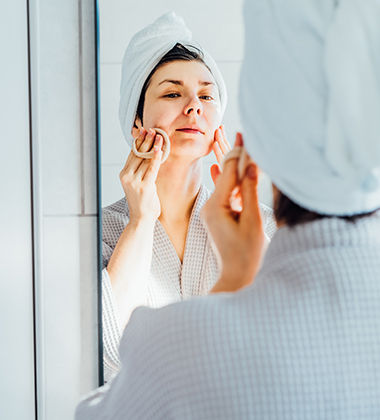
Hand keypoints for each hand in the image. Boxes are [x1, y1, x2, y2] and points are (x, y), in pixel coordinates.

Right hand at [119, 128, 162, 223]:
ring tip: (159, 136)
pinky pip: (152, 168)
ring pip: (145, 159)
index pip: (132, 154)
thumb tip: (148, 155)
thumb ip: (140, 170)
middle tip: (152, 130)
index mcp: (123, 174)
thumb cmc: (142, 201)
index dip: (138, 142)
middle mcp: (127, 176)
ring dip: (153, 146)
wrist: (141, 219)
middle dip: (146, 141)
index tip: (144, 132)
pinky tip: (159, 149)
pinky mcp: (145, 186)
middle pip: (138, 154)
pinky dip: (156, 157)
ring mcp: (135, 181)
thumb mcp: (138, 183)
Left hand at [201, 133, 264, 292]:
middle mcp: (211, 206)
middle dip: (227, 151)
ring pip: (223, 181)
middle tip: (226, 129)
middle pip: (222, 173)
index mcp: (217, 207)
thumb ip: (250, 191)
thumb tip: (250, 165)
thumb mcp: (252, 221)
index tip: (243, 134)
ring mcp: (213, 211)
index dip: (237, 153)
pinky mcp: (218, 215)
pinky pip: (223, 192)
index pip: (228, 172)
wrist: (237, 276)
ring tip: (223, 139)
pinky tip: (213, 165)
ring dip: (229, 163)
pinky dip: (226, 179)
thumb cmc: (248, 254)